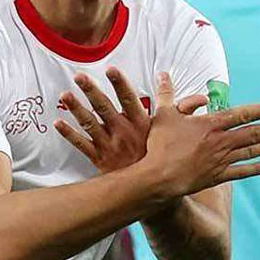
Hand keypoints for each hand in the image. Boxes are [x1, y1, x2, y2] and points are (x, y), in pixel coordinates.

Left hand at [53, 67, 206, 173]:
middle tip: (80, 75)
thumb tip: (202, 98)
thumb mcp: (175, 133)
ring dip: (76, 109)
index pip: (129, 98)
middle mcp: (124, 133)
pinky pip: (82, 146)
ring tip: (65, 94)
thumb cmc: (163, 157)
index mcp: (141, 124)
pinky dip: (69, 134)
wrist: (153, 191)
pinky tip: (57, 123)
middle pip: (105, 108)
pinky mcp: (100, 159)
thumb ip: (185, 112)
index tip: (111, 68)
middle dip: (92, 91)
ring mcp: (110, 146)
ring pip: (90, 125)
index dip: (119, 83)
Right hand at [145, 73, 259, 197]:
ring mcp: (221, 160)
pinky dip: (257, 168)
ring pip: (252, 151)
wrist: (157, 178)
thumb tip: (164, 73)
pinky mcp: (217, 176)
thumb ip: (167, 93)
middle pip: (255, 132)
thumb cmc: (159, 145)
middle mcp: (221, 142)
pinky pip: (242, 172)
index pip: (245, 114)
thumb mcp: (163, 114)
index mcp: (212, 124)